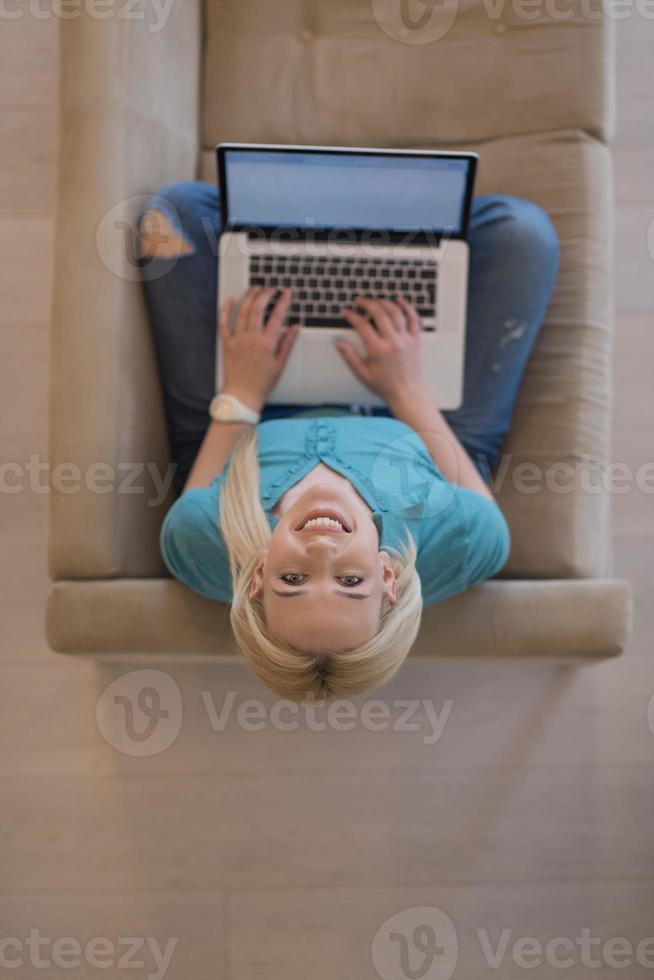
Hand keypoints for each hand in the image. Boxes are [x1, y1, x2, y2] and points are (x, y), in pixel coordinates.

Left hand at [219, 286, 299, 410]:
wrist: (242, 395)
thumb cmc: (262, 383)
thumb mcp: (280, 364)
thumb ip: (288, 343)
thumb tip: (295, 326)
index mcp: (266, 344)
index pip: (277, 316)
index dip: (283, 301)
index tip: (287, 293)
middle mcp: (251, 338)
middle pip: (258, 308)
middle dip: (266, 294)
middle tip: (271, 288)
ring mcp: (237, 339)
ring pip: (242, 311)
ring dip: (249, 296)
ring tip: (256, 288)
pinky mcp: (227, 343)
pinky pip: (223, 322)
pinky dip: (226, 309)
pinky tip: (231, 299)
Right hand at [335, 296, 425, 404]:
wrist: (407, 393)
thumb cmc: (385, 385)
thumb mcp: (363, 374)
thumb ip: (350, 357)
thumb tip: (339, 344)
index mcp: (379, 351)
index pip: (363, 326)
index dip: (352, 316)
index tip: (347, 313)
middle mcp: (393, 342)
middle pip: (380, 314)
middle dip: (367, 304)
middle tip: (360, 301)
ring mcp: (406, 340)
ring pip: (396, 313)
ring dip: (385, 303)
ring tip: (376, 300)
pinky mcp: (415, 340)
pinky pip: (413, 319)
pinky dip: (407, 307)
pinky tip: (399, 301)